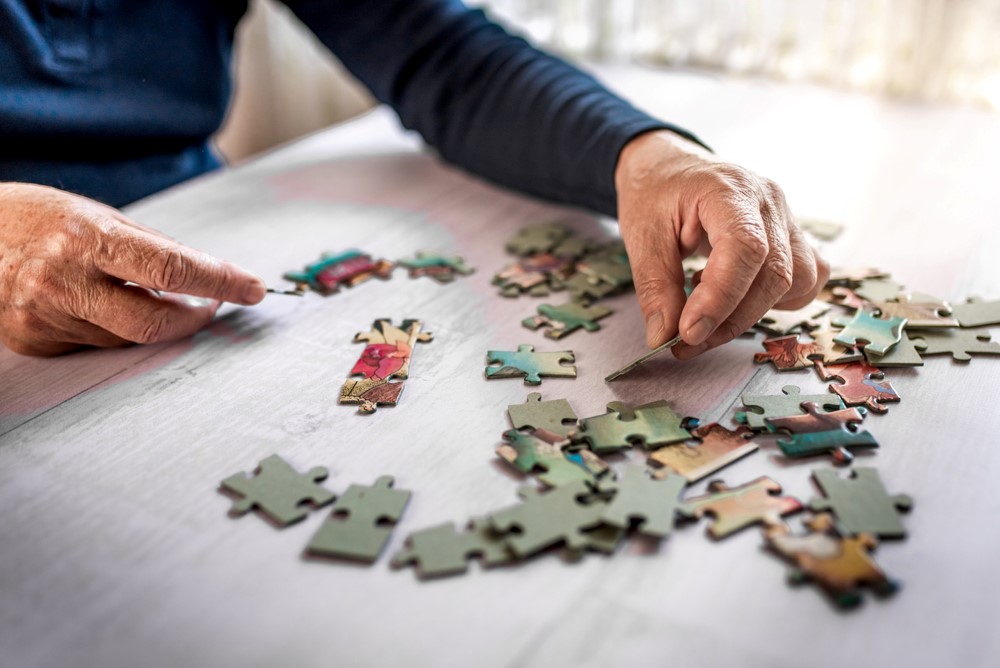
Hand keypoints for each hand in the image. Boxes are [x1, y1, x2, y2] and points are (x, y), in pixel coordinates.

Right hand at [0, 183, 265, 355]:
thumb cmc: (34, 218)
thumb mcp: (95, 215)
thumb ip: (150, 248)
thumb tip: (205, 276)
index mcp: (87, 237)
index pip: (171, 267)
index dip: (219, 281)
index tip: (251, 289)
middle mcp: (63, 279)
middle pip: (153, 321)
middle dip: (193, 317)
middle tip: (210, 305)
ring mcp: (45, 315)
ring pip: (126, 337)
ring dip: (149, 320)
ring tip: (136, 292)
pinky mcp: (34, 341)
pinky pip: (94, 345)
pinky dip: (110, 328)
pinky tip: (91, 304)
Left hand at [614, 130, 828, 358]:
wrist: (668, 168)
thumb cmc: (655, 194)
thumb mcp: (641, 236)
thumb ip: (655, 287)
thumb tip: (664, 337)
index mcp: (730, 190)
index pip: (746, 249)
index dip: (721, 299)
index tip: (688, 333)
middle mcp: (769, 201)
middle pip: (775, 273)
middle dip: (731, 320)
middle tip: (687, 342)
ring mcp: (787, 217)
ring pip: (797, 280)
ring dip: (753, 312)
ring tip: (709, 308)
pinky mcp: (792, 236)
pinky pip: (807, 277)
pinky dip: (777, 300)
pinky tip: (739, 295)